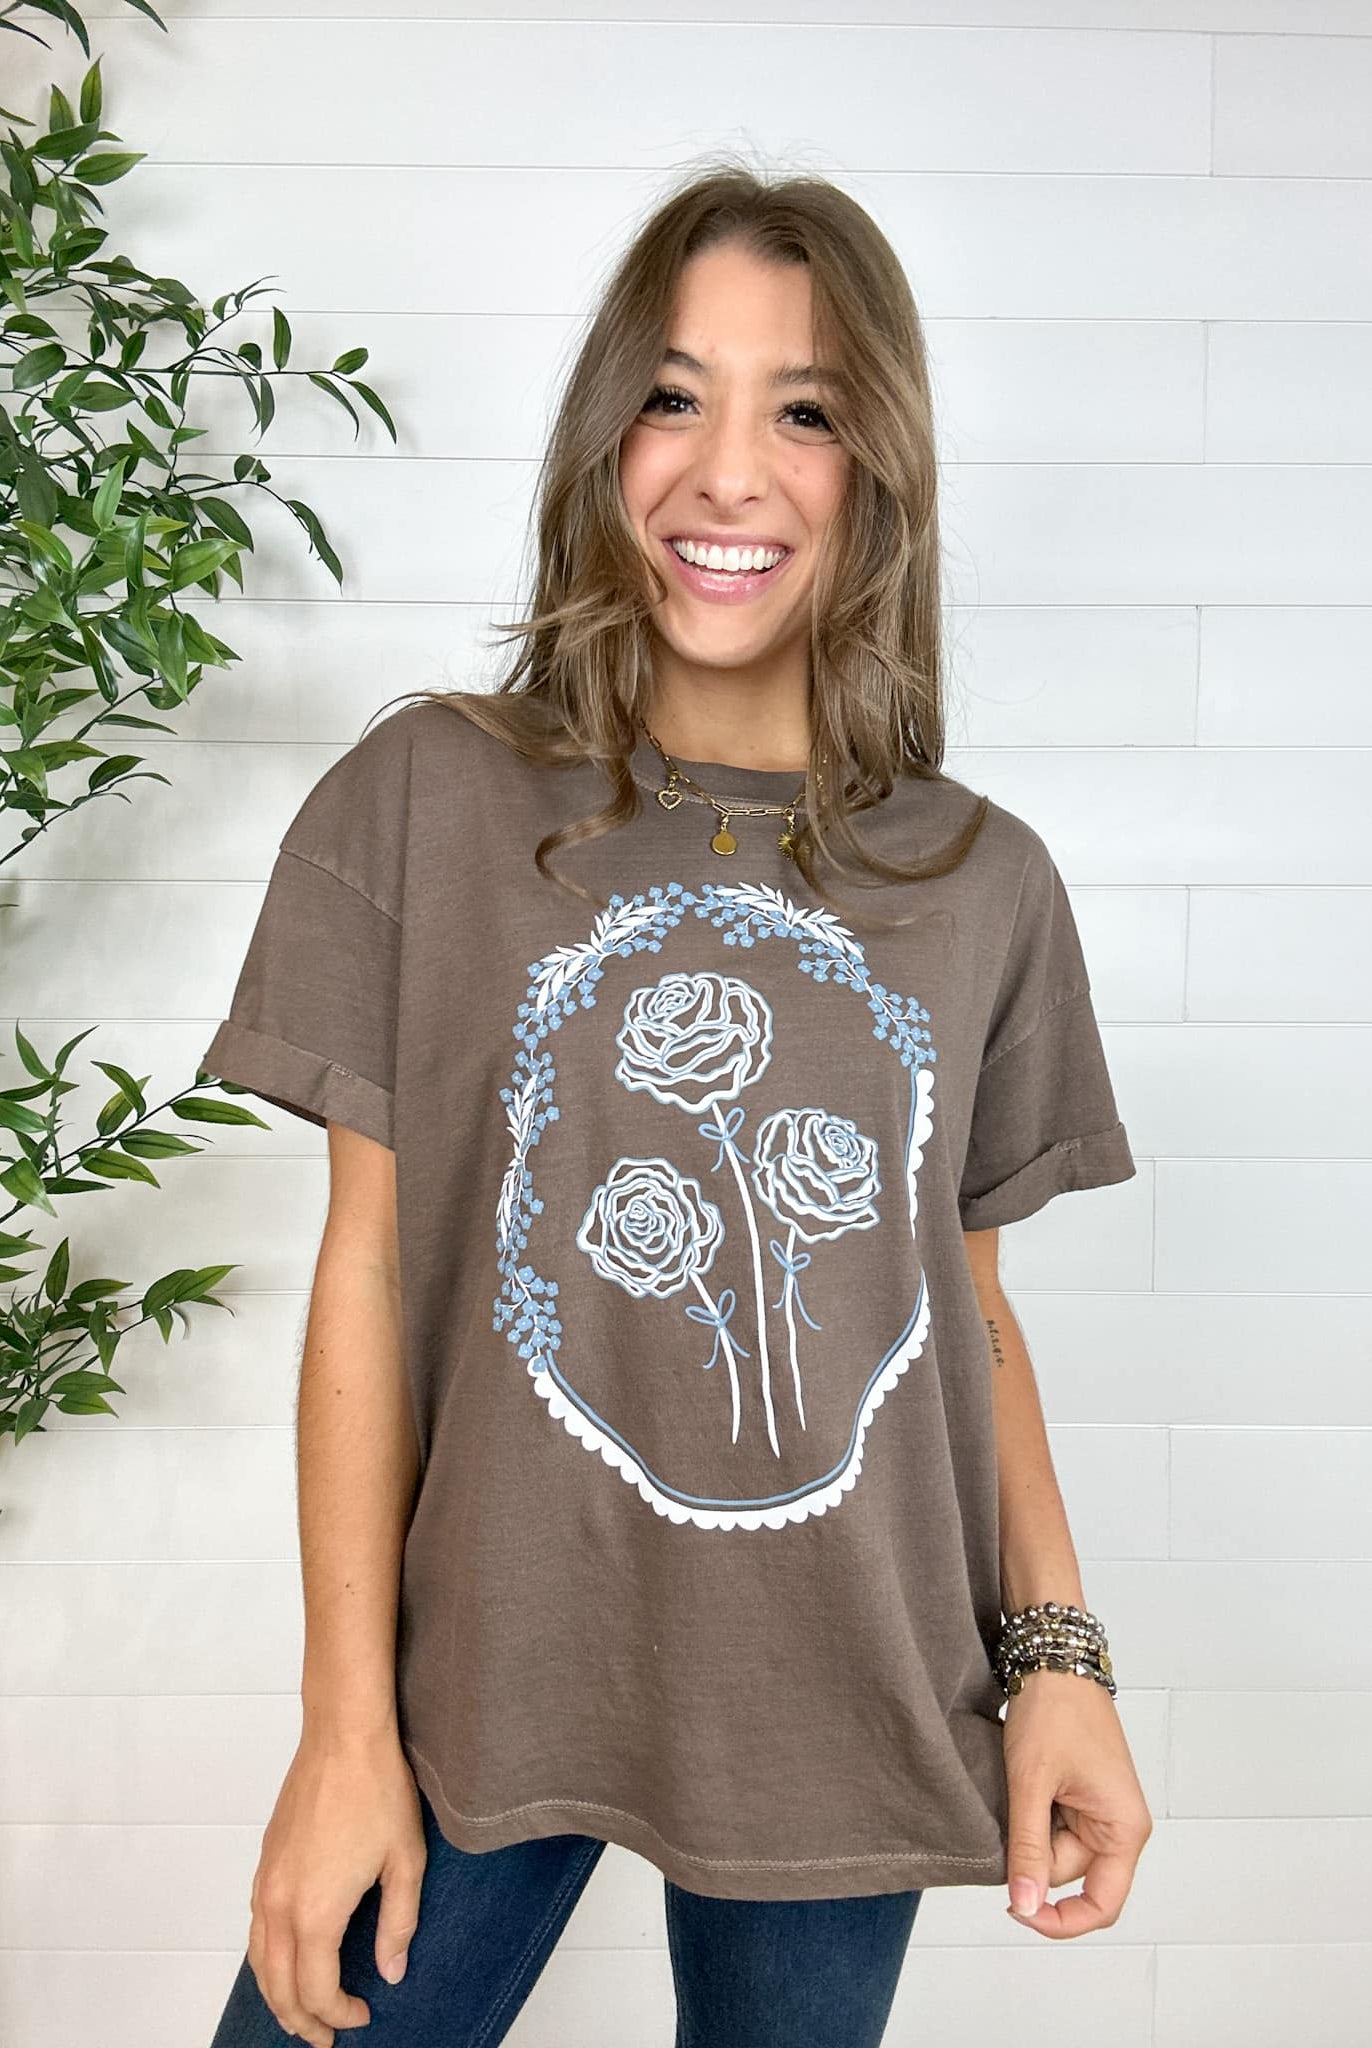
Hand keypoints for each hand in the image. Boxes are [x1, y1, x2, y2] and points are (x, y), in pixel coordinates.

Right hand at [247, 1728, 426, 2044]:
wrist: (343, 1735)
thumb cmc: (377, 1790)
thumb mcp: (406, 1862)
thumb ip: (398, 1924)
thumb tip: (391, 1970)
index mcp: (316, 1912)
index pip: (317, 1991)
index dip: (338, 2015)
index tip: (363, 2016)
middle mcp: (280, 1904)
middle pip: (278, 1986)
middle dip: (300, 2021)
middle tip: (325, 2038)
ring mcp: (266, 1882)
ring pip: (259, 1961)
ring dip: (277, 1994)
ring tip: (301, 2012)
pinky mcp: (264, 1863)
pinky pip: (256, 1928)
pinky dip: (267, 1958)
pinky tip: (287, 1958)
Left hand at [1001, 1669, 1152, 1938]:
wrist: (1053, 1657)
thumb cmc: (1054, 1710)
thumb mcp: (1032, 1783)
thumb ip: (1028, 1849)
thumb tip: (1024, 1906)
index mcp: (1124, 1828)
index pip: (1101, 1905)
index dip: (1060, 1920)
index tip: (1016, 1910)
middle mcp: (1120, 1825)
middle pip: (1071, 1875)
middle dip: (1033, 1857)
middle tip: (1007, 1816)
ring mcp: (1102, 1810)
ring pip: (1057, 1851)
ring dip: (1030, 1833)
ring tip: (1017, 1790)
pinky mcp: (1084, 1795)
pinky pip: (1055, 1827)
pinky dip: (1033, 1816)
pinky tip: (1022, 1788)